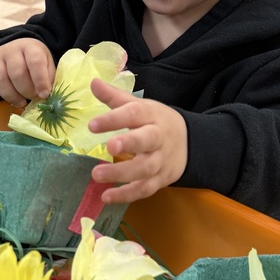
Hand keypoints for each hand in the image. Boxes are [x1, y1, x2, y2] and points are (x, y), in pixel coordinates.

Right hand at [0, 39, 54, 106]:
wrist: (16, 49)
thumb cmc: (34, 61)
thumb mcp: (46, 64)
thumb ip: (48, 77)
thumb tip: (46, 95)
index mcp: (30, 47)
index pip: (35, 62)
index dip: (40, 80)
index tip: (44, 94)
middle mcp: (11, 49)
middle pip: (17, 72)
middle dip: (26, 90)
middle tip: (33, 98)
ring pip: (0, 78)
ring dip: (11, 95)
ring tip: (21, 102)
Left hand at [87, 78, 187, 202]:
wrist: (188, 143)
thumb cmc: (154, 122)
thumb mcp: (139, 106)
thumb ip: (115, 97)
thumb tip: (92, 82)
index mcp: (151, 116)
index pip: (133, 114)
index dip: (113, 119)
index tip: (91, 125)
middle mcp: (158, 138)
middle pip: (147, 140)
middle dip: (129, 143)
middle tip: (109, 147)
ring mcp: (160, 161)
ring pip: (145, 168)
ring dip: (121, 173)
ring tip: (96, 175)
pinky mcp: (160, 180)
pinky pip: (144, 189)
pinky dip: (126, 195)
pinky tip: (106, 197)